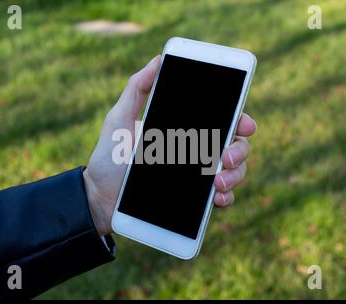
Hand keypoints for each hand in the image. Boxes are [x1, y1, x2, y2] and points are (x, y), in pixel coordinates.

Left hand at [83, 56, 256, 235]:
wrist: (100, 196)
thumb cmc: (109, 156)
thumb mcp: (120, 118)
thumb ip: (136, 88)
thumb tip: (158, 60)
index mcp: (185, 130)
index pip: (222, 121)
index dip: (240, 120)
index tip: (244, 124)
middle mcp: (196, 152)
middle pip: (235, 146)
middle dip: (240, 150)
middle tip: (226, 157)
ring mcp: (198, 178)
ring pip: (235, 171)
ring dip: (235, 175)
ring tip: (217, 182)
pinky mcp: (194, 202)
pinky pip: (223, 198)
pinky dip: (227, 197)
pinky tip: (217, 198)